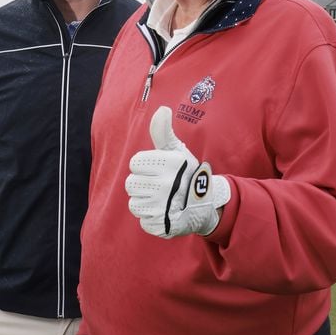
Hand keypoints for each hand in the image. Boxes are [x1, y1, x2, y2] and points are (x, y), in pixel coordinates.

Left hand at [125, 106, 230, 237]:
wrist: (205, 205)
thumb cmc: (187, 174)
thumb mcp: (178, 151)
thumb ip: (164, 132)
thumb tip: (162, 109)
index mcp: (170, 164)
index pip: (135, 163)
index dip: (145, 166)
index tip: (159, 170)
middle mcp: (167, 185)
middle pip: (131, 184)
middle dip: (143, 184)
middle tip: (160, 186)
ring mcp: (163, 206)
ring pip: (134, 203)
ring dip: (145, 202)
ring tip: (162, 200)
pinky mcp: (161, 225)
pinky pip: (142, 220)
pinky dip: (151, 217)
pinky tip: (164, 212)